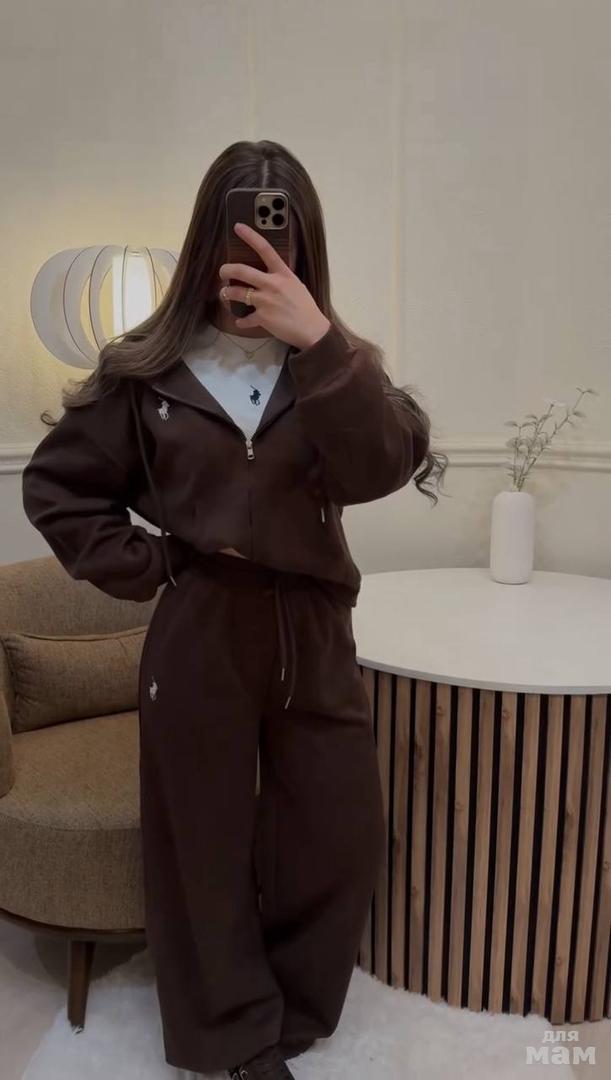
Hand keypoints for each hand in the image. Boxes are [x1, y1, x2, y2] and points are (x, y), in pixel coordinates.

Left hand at [218, 222, 330, 350]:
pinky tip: (240, 321)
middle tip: (222, 272)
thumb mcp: (295, 285)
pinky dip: (241, 321)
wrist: (312, 329)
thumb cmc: (305, 306)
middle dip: (227, 270)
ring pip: (237, 293)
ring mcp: (266, 301)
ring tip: (225, 294)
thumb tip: (267, 274)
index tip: (238, 227)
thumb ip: (280, 278)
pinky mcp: (263, 318)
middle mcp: (272, 284)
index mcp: (282, 273)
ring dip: (226, 293)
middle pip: (242, 271)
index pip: (265, 249)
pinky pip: (245, 319)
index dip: (250, 236)